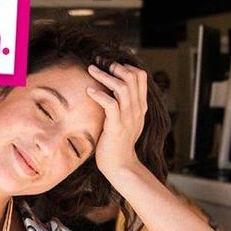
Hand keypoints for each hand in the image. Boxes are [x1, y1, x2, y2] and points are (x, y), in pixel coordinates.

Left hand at [86, 61, 148, 178]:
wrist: (120, 165)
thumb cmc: (117, 143)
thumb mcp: (125, 120)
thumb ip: (124, 105)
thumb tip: (112, 89)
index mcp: (140, 106)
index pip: (141, 77)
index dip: (126, 66)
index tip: (111, 66)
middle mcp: (137, 109)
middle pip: (132, 77)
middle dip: (115, 67)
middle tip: (100, 65)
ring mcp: (128, 117)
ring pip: (122, 87)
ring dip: (104, 76)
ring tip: (91, 71)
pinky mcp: (116, 126)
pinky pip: (110, 104)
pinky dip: (99, 94)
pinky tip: (89, 91)